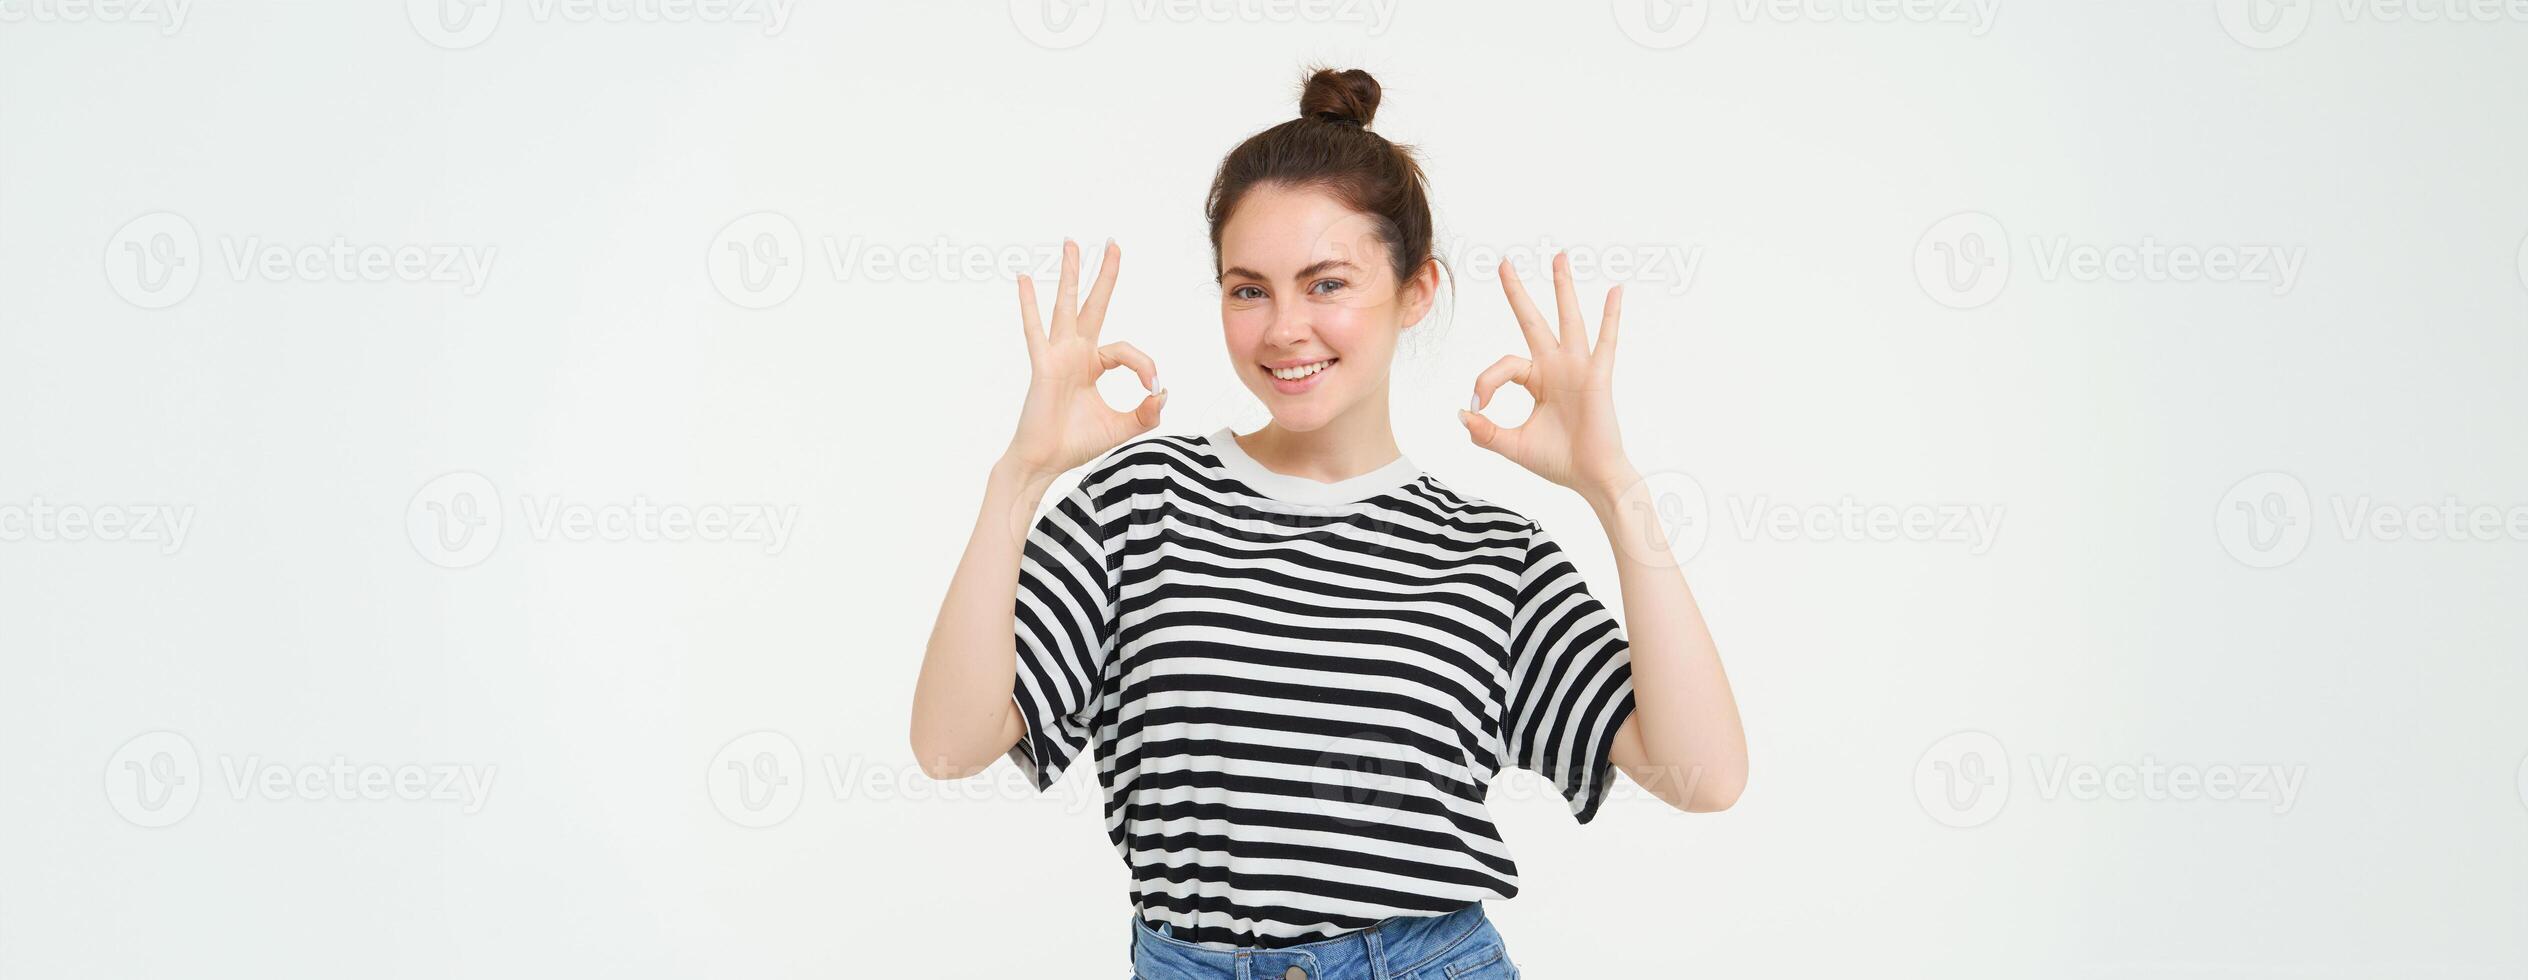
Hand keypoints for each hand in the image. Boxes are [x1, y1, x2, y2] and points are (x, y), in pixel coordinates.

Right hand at [1001, 239, 1164, 483]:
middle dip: (1104, 274)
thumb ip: (1146, 412)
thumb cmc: (1075, 444)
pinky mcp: (1043, 366)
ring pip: (1066, 306)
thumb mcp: (1122, 427)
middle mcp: (1075, 353)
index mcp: (1092, 365)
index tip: (1153, 389)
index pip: (1126, 350)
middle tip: (1113, 243)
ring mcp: (1057, 356)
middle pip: (1094, 304)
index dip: (1145, 366)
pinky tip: (1024, 279)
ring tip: (1072, 243)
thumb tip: (1164, 392)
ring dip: (1070, 274)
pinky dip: (1029, 305)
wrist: (1044, 463)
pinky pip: (1035, 330)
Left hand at [1459, 251, 1635, 498]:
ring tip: (1559, 256)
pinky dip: (1611, 316)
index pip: (1504, 365)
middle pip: (1533, 321)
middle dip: (1518, 293)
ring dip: (1563, 288)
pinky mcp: (1597, 378)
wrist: (1591, 479)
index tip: (1477, 406)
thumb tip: (1462, 414)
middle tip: (1503, 262)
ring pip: (1568, 320)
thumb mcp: (1513, 445)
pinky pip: (1606, 342)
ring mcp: (1578, 369)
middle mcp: (1557, 368)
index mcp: (1538, 380)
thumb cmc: (1559, 461)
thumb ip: (1486, 432)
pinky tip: (1615, 290)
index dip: (1484, 382)